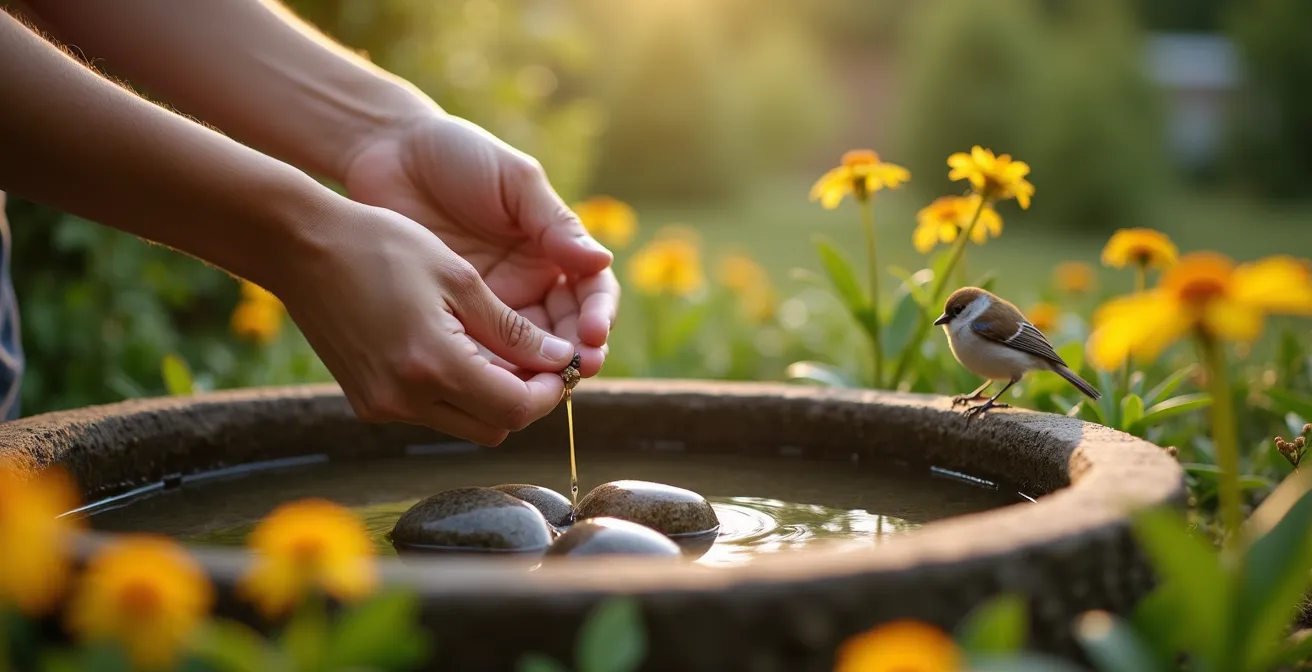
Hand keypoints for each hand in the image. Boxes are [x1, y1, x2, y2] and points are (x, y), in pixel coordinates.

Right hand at [271, 197, 578, 445]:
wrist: (299, 246)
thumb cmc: (382, 245)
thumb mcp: (458, 279)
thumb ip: (512, 329)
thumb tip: (560, 359)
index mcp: (434, 365)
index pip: (516, 409)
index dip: (549, 391)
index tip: (561, 362)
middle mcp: (405, 399)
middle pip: (494, 428)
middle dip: (524, 398)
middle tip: (536, 358)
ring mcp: (382, 406)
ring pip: (464, 424)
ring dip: (490, 398)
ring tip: (498, 349)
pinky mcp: (367, 403)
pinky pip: (430, 413)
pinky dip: (455, 393)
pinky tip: (457, 351)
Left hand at [340, 113, 617, 377]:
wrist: (388, 153)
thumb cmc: (457, 154)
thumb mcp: (514, 181)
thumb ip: (555, 223)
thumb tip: (602, 262)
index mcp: (554, 251)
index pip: (592, 294)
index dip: (598, 316)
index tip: (594, 334)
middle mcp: (530, 284)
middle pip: (567, 332)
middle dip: (577, 354)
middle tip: (578, 369)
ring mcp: (492, 305)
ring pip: (527, 352)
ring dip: (538, 372)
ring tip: (540, 385)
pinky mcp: (453, 318)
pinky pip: (479, 353)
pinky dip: (491, 371)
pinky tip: (493, 381)